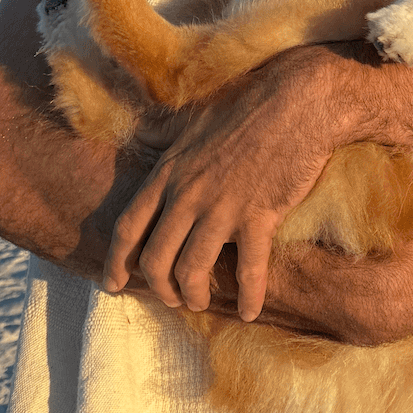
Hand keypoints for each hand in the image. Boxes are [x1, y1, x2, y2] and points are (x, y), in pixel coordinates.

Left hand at [104, 48, 339, 321]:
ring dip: (193, 295)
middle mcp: (187, 195)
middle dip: (159, 287)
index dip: (117, 262)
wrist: (299, 101)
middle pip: (155, 258)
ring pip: (192, 269)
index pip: (128, 227)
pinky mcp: (259, 215)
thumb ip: (163, 131)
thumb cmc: (248, 104)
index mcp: (168, 173)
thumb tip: (142, 132)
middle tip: (171, 298)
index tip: (113, 284)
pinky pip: (249, 269)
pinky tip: (250, 311)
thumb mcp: (193, 116)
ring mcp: (222, 208)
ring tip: (200, 303)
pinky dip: (248, 296)